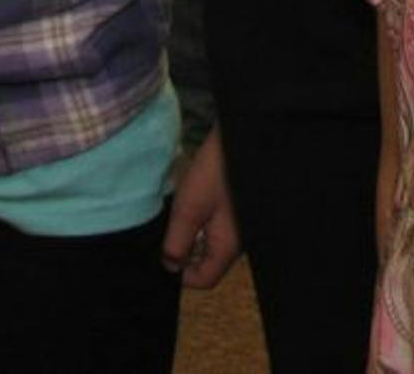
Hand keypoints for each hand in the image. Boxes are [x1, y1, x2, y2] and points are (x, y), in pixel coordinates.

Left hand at [161, 129, 242, 289]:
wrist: (247, 134)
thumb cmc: (217, 173)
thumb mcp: (189, 208)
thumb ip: (176, 243)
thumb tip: (170, 266)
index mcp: (229, 246)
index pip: (205, 279)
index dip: (180, 273)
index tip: (165, 251)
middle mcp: (241, 240)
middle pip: (211, 260)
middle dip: (188, 248)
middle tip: (173, 225)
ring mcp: (245, 223)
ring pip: (215, 240)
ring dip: (196, 230)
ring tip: (184, 207)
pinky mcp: (245, 206)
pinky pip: (222, 223)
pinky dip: (207, 217)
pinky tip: (199, 195)